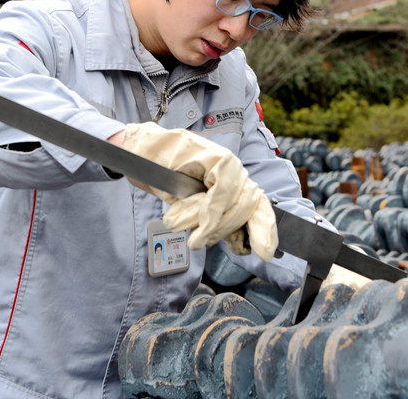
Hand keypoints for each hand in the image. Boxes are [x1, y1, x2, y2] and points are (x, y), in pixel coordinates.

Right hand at [119, 122, 277, 260]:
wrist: (143, 154)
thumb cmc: (167, 178)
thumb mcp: (196, 206)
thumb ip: (219, 220)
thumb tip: (241, 243)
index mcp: (235, 182)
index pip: (260, 208)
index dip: (265, 231)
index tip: (265, 253)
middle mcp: (237, 170)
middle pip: (247, 210)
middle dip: (224, 232)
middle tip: (200, 241)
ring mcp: (230, 162)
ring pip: (234, 204)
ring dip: (213, 228)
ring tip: (193, 236)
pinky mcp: (219, 158)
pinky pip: (221, 195)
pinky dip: (209, 215)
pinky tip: (198, 228)